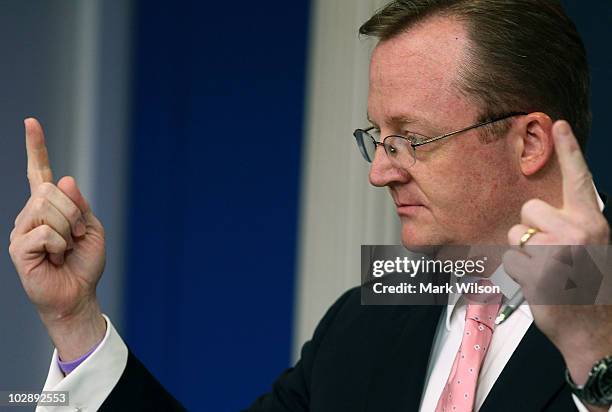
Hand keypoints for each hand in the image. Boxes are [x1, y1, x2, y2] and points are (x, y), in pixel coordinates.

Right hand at [8, 118, 106, 360]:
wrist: (78, 294)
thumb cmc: (83, 262)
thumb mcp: (91, 228)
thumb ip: (80, 204)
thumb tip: (62, 178)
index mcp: (49, 206)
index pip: (39, 172)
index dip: (36, 148)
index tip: (31, 122)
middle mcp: (30, 213)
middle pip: (51, 190)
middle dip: (74, 213)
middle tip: (76, 236)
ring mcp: (21, 229)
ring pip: (49, 209)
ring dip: (69, 230)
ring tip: (64, 249)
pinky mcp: (18, 248)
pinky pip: (46, 232)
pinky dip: (60, 245)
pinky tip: (54, 258)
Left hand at [503, 121, 610, 392]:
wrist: (596, 331)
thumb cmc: (590, 289)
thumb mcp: (593, 249)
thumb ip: (572, 225)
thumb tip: (542, 210)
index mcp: (593, 223)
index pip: (578, 179)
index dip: (568, 150)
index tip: (558, 125)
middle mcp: (578, 231)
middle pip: (529, 210)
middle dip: (530, 230)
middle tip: (550, 255)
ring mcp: (558, 251)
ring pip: (515, 235)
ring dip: (523, 254)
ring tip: (547, 271)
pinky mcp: (539, 271)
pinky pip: (510, 260)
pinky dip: (519, 274)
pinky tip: (541, 285)